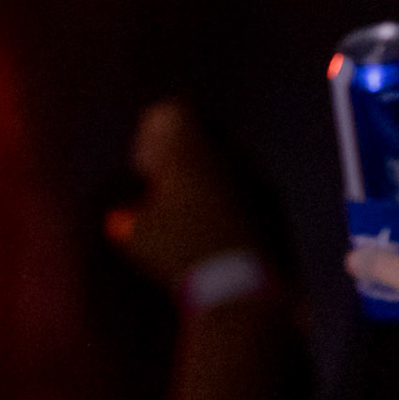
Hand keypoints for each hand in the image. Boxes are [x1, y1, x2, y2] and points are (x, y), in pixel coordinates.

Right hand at [109, 100, 260, 286]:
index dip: (153, 131)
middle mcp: (226, 155)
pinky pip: (246, 187)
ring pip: (226, 161)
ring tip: (188, 213)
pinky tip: (215, 232)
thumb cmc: (178, 252)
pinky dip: (229, 200)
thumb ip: (128, 216)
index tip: (145, 164)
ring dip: (206, 178)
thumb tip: (123, 217)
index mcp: (189, 152)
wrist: (241, 288)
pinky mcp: (275, 205)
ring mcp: (255, 178)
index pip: (172, 111)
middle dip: (180, 154)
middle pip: (203, 134)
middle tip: (163, 185)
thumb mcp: (135, 235)